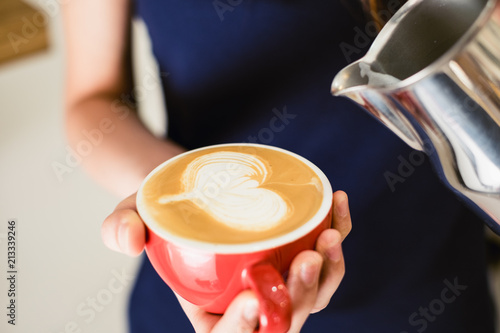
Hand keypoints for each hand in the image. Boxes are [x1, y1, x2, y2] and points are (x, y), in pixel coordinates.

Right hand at [102, 190, 351, 331]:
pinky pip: (325, 256)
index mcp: (210, 311)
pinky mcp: (296, 255)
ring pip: (313, 295)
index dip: (242, 329)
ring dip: (328, 272)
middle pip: (282, 320)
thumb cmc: (163, 212)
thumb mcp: (133, 215)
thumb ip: (121, 227)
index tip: (250, 299)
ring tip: (329, 235)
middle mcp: (250, 302)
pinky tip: (337, 205)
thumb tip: (128, 238)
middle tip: (306, 258)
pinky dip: (338, 234)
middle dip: (299, 298)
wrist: (192, 191)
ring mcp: (278, 281)